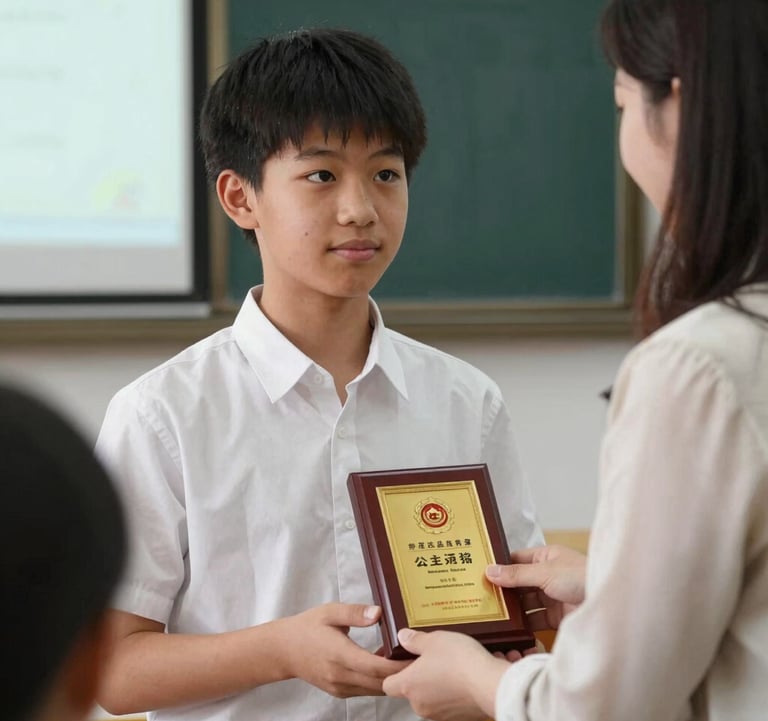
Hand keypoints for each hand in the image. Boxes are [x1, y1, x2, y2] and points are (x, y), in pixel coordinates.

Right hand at [279, 603, 409, 696]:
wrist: (283, 650)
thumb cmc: (308, 627)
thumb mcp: (330, 612)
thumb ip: (355, 613)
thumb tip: (378, 613)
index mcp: (340, 654)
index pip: (376, 667)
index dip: (399, 665)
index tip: (417, 656)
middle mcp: (341, 676)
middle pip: (380, 683)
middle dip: (402, 674)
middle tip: (422, 660)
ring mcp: (340, 687)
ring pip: (374, 690)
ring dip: (392, 680)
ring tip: (409, 663)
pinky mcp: (340, 691)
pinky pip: (366, 690)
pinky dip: (379, 682)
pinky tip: (387, 667)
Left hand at [383, 628, 507, 720]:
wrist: (491, 685)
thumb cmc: (460, 662)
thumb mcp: (434, 639)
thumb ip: (415, 640)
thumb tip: (403, 637)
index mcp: (408, 685)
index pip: (388, 685)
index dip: (393, 672)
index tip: (402, 661)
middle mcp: (420, 704)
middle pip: (411, 691)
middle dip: (420, 676)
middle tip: (432, 658)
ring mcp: (439, 715)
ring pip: (432, 697)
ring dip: (439, 684)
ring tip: (453, 666)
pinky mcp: (458, 719)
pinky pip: (450, 704)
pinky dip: (454, 693)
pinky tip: (465, 677)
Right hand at [486, 544, 586, 630]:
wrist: (609, 604)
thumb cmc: (581, 577)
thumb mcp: (544, 572)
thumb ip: (516, 574)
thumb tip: (489, 570)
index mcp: (547, 557)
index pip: (517, 560)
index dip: (500, 566)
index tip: (480, 573)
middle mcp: (548, 576)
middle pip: (519, 583)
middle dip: (504, 590)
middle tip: (481, 597)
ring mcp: (552, 597)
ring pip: (526, 603)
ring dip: (513, 609)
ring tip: (492, 615)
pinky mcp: (557, 617)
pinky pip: (535, 620)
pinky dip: (524, 625)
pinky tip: (512, 629)